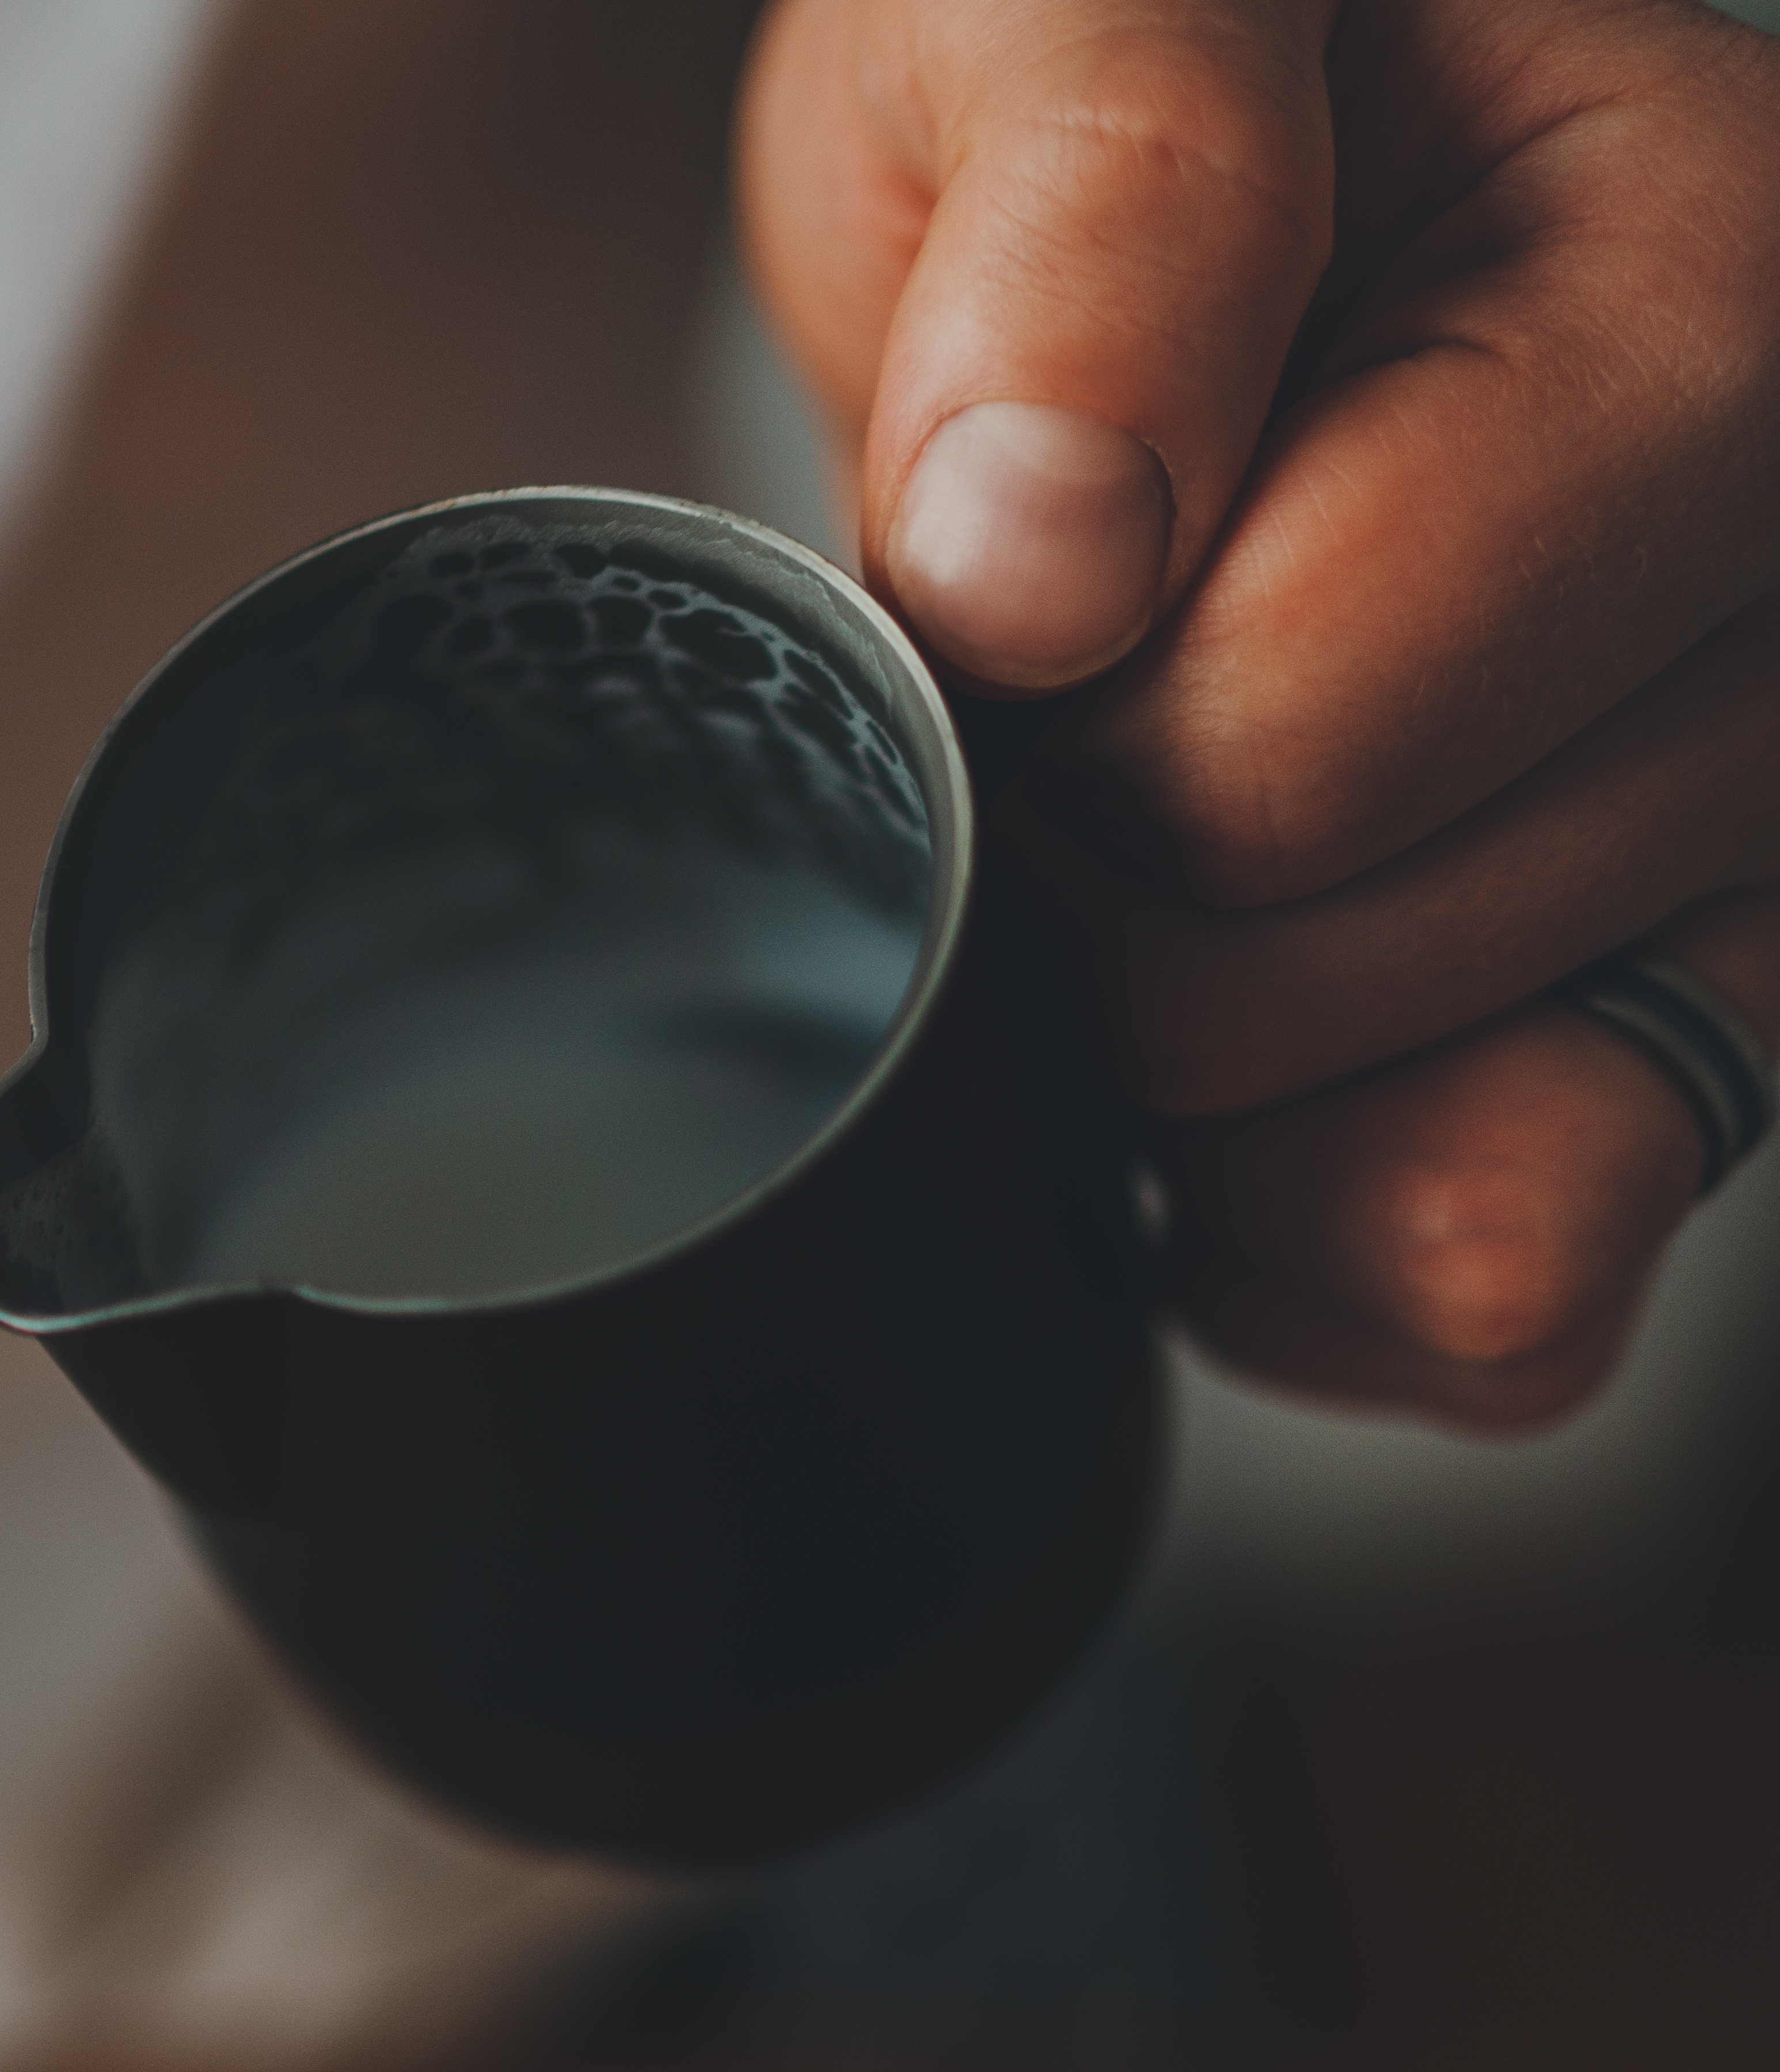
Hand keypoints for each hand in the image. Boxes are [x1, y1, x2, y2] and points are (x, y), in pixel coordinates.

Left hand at [740, 0, 1779, 1426]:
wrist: (1154, 200)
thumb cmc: (1111, 82)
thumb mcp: (1067, 1)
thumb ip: (1109, 202)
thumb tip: (1050, 555)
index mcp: (1741, 299)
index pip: (1269, 740)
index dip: (1036, 693)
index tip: (1010, 537)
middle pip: (1291, 972)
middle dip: (1087, 857)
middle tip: (1078, 662)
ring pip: (1408, 1166)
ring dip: (1180, 1036)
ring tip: (1154, 786)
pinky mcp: (1701, 1045)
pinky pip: (1488, 1296)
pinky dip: (1289, 1226)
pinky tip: (1229, 1028)